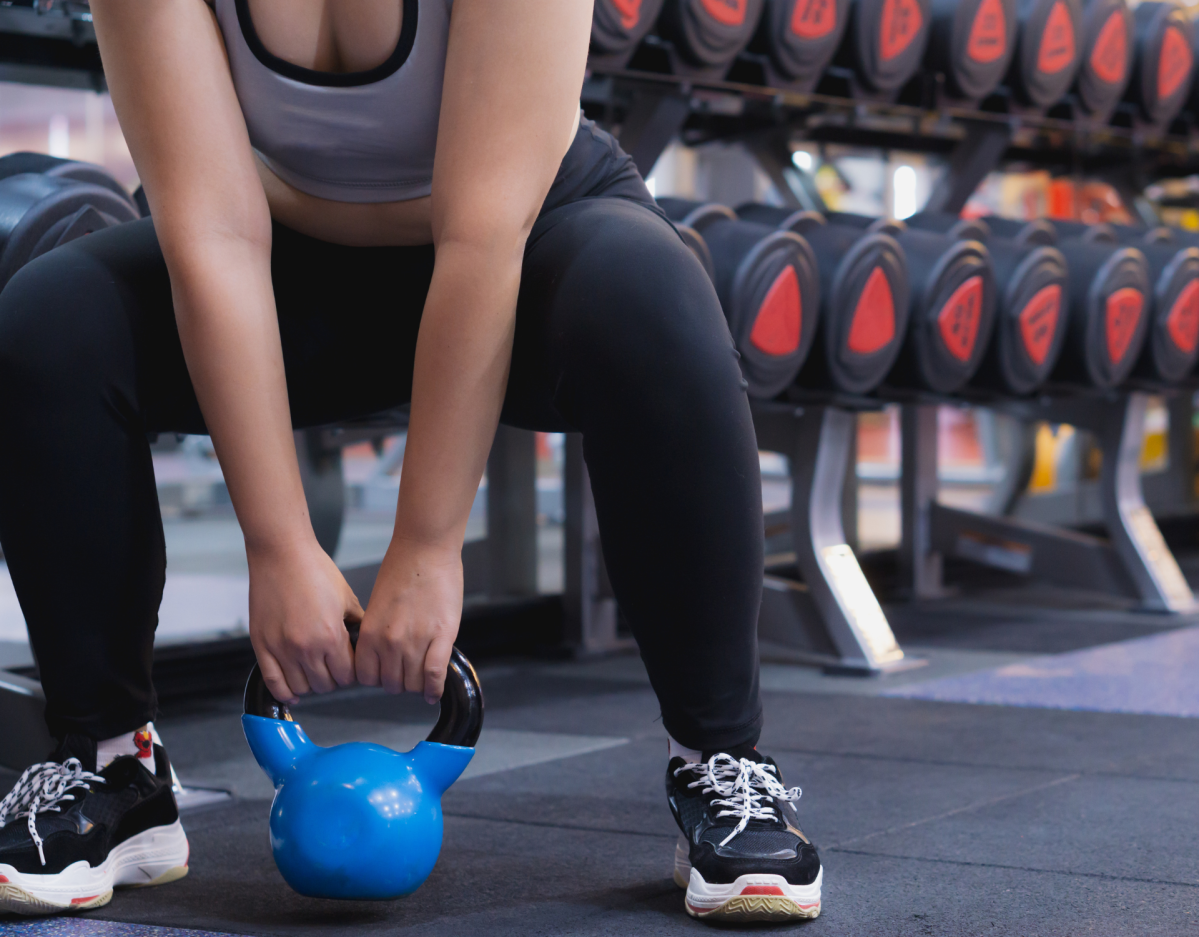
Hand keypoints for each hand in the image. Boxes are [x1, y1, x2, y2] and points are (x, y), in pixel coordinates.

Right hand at [247, 537, 361, 703]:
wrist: (282, 554)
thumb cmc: (314, 570)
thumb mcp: (347, 597)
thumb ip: (358, 624)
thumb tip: (366, 642)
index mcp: (331, 636)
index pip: (347, 675)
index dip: (352, 672)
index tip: (349, 664)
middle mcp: (306, 648)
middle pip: (325, 685)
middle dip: (333, 678)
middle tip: (332, 665)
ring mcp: (281, 649)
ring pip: (301, 688)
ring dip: (311, 683)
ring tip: (314, 670)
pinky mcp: (261, 646)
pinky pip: (274, 683)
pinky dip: (285, 692)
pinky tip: (294, 691)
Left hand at [355, 537, 462, 702]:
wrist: (425, 549)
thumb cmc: (401, 570)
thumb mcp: (376, 606)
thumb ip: (377, 634)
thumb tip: (381, 657)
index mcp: (369, 633)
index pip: (367, 677)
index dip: (377, 678)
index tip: (385, 674)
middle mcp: (389, 642)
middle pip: (391, 684)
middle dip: (399, 681)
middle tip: (406, 672)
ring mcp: (416, 641)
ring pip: (413, 683)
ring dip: (417, 684)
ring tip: (422, 676)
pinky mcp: (441, 637)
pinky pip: (434, 675)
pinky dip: (434, 688)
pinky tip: (433, 692)